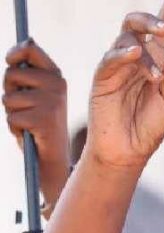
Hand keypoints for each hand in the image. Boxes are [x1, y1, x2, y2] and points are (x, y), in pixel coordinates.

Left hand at [3, 40, 70, 210]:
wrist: (56, 157)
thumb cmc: (40, 124)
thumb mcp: (36, 94)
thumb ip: (26, 73)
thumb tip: (20, 47)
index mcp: (56, 76)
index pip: (30, 49)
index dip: (13, 53)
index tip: (10, 62)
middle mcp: (57, 86)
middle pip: (11, 74)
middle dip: (9, 91)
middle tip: (26, 107)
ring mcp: (51, 102)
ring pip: (8, 98)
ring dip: (12, 113)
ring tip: (29, 122)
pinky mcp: (42, 119)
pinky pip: (11, 117)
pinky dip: (15, 128)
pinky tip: (31, 133)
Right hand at [87, 0, 163, 168]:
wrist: (130, 151)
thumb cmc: (152, 127)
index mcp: (156, 61)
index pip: (162, 31)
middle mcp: (136, 58)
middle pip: (137, 24)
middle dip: (152, 20)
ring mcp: (118, 66)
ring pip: (126, 39)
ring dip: (144, 53)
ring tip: (156, 76)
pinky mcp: (102, 78)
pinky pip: (110, 58)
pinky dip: (123, 54)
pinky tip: (134, 54)